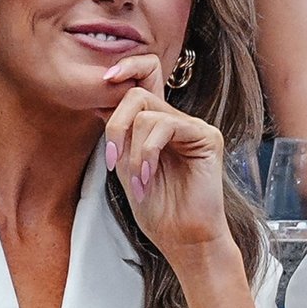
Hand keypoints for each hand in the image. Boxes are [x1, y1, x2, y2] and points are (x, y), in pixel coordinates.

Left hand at [102, 57, 233, 265]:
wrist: (183, 239)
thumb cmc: (158, 210)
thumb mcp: (127, 166)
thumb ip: (120, 135)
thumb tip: (100, 102)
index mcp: (159, 124)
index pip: (146, 77)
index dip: (126, 68)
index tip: (104, 80)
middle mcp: (177, 120)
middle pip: (138, 92)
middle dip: (115, 124)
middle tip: (112, 157)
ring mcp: (193, 127)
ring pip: (147, 112)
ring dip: (132, 150)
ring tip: (136, 180)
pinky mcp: (207, 137)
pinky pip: (166, 125)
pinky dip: (148, 152)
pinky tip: (148, 176)